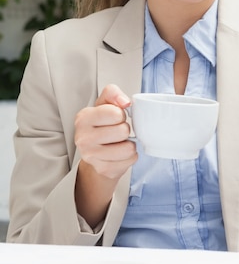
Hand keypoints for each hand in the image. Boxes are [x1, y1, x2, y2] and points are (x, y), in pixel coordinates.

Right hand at [74, 84, 137, 227]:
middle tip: (117, 132)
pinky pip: (130, 160)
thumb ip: (113, 94)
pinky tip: (119, 153)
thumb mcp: (104, 103)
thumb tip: (125, 102)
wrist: (94, 152)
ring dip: (129, 144)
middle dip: (125, 129)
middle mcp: (83, 138)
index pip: (115, 113)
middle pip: (123, 131)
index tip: (115, 117)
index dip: (120, 114)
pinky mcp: (103, 169)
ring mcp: (92, 156)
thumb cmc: (101, 124)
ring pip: (129, 148)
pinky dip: (129, 156)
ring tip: (119, 142)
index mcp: (83, 118)